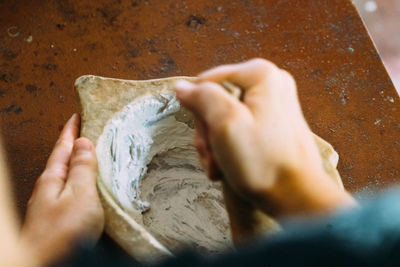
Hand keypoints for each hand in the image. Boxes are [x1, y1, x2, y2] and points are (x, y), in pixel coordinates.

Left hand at [20, 114, 103, 265]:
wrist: (44, 266)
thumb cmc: (62, 233)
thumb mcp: (79, 195)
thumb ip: (83, 169)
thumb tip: (84, 143)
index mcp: (52, 178)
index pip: (62, 147)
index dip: (70, 131)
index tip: (77, 116)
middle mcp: (47, 189)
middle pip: (61, 160)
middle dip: (72, 144)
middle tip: (86, 132)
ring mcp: (49, 204)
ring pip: (64, 175)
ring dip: (76, 162)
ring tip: (90, 155)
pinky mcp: (56, 218)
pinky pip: (67, 190)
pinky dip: (78, 181)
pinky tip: (86, 186)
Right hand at [175, 59, 354, 217]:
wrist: (295, 196)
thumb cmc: (264, 163)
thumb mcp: (226, 124)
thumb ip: (202, 98)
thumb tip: (182, 87)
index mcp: (260, 74)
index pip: (206, 83)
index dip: (200, 112)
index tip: (210, 139)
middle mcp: (269, 83)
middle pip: (215, 101)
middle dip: (209, 132)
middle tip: (214, 156)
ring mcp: (272, 103)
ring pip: (223, 117)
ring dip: (215, 144)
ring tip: (221, 166)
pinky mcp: (272, 122)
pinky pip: (238, 128)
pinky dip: (229, 147)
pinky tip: (229, 166)